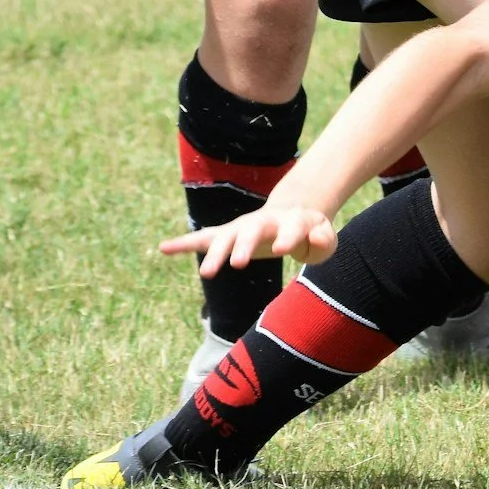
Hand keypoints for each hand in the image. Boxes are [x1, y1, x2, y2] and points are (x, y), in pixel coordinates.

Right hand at [159, 204, 337, 275]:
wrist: (293, 214)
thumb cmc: (311, 232)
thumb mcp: (325, 237)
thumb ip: (323, 240)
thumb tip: (314, 240)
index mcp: (293, 221)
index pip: (291, 228)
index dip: (286, 238)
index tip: (281, 250)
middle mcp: (264, 220)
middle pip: (252, 230)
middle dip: (243, 246)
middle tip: (237, 264)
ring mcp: (243, 226)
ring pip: (226, 236)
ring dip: (215, 253)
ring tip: (205, 274)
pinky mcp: (228, 235)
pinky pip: (203, 238)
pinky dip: (184, 242)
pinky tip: (164, 248)